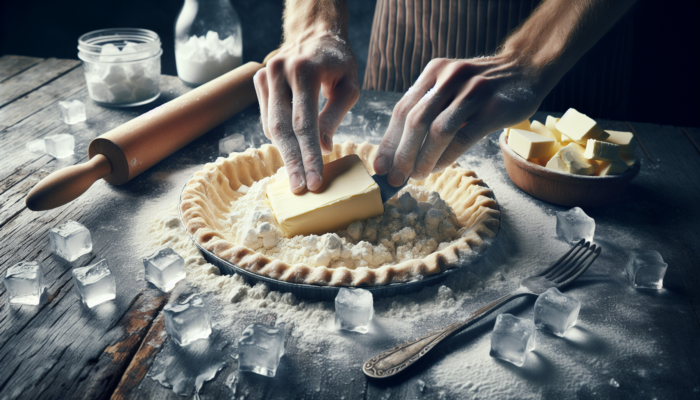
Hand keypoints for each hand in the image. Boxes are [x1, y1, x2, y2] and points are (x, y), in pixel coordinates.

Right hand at [254, 25, 358, 193]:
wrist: (315, 32)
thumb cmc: (337, 61)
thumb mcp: (348, 85)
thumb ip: (335, 116)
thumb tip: (324, 148)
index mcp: (304, 71)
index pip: (305, 123)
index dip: (309, 155)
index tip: (314, 181)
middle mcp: (280, 71)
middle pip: (283, 128)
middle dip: (293, 162)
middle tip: (300, 189)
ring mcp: (265, 74)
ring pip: (272, 125)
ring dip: (285, 153)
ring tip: (297, 177)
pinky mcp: (259, 80)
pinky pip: (268, 117)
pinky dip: (280, 137)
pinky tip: (292, 152)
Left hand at [373, 55, 545, 185]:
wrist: (527, 68)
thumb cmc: (483, 86)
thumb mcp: (451, 86)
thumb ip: (428, 108)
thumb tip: (398, 150)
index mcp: (434, 71)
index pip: (402, 109)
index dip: (388, 140)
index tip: (379, 165)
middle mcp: (450, 77)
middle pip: (415, 120)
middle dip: (401, 154)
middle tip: (395, 177)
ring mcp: (474, 90)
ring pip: (437, 130)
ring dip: (423, 158)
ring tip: (417, 176)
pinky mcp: (494, 107)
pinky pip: (463, 137)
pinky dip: (446, 156)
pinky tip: (438, 167)